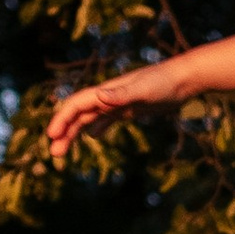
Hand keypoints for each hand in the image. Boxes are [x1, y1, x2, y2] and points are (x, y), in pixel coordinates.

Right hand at [47, 62, 182, 159]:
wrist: (182, 80)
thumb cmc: (163, 83)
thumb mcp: (143, 90)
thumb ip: (121, 94)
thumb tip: (99, 96)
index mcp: (106, 92)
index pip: (77, 105)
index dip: (62, 119)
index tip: (52, 135)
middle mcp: (107, 97)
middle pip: (79, 115)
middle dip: (64, 132)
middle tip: (54, 154)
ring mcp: (117, 103)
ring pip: (89, 119)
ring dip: (75, 133)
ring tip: (63, 150)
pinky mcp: (128, 109)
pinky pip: (106, 119)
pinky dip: (96, 128)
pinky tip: (92, 137)